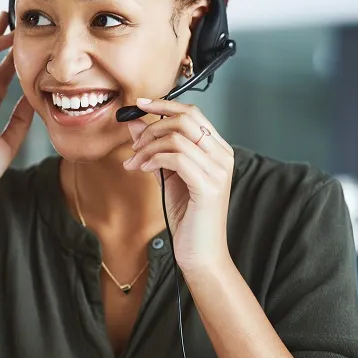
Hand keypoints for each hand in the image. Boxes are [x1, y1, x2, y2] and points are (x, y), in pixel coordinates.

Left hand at [122, 99, 234, 276]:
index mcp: (217, 150)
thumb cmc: (188, 216)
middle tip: (134, 144)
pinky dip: (154, 159)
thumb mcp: (167, 175)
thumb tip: (136, 123)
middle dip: (153, 126)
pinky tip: (144, 170)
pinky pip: (176, 158)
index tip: (139, 104)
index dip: (164, 104)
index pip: (193, 113)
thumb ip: (155, 148)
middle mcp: (222, 156)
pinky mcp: (208, 186)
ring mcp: (218, 170)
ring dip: (148, 146)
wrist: (201, 253)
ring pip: (177, 138)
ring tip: (136, 162)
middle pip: (186, 118)